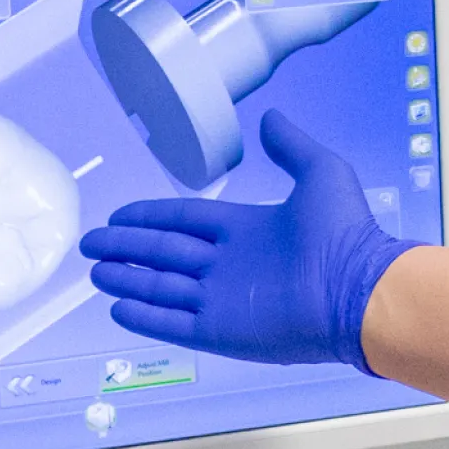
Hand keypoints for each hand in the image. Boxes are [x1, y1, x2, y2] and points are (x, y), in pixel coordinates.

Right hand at [80, 111, 415, 371]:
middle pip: (163, 253)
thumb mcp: (321, 172)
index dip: (150, 216)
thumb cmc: (348, 233)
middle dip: (126, 248)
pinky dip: (144, 316)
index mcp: (247, 229)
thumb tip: (270, 118)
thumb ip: (290, 145)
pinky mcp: (221, 331)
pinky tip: (118, 308)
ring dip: (127, 279)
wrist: (357, 291)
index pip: (184, 220)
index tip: (121, 215)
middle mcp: (229, 265)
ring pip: (161, 286)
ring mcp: (223, 300)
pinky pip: (173, 322)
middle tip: (91, 245)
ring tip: (96, 273)